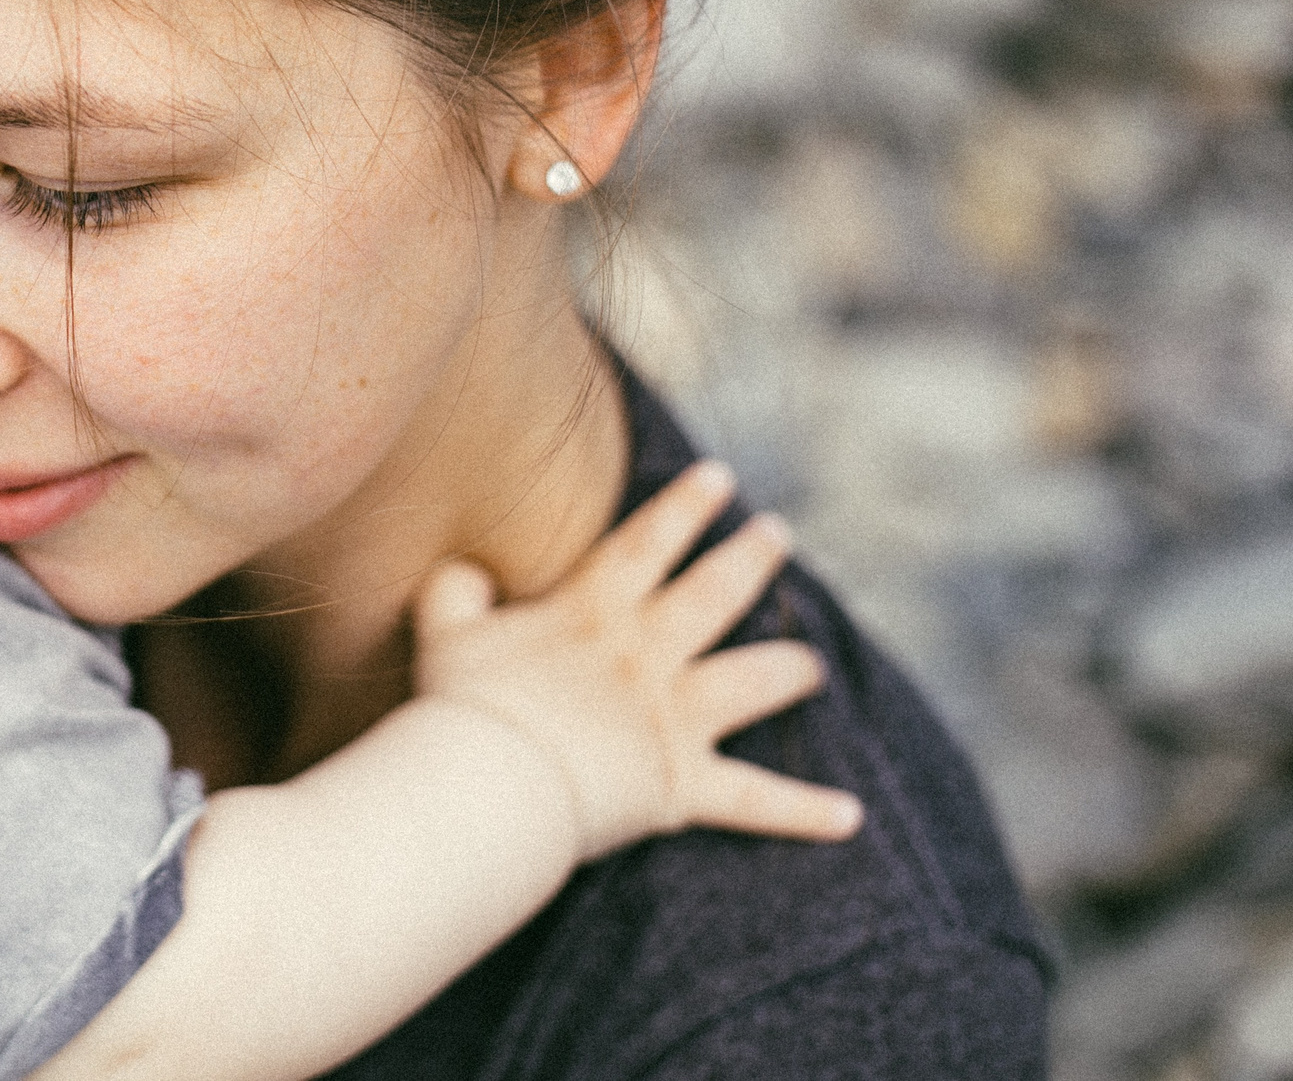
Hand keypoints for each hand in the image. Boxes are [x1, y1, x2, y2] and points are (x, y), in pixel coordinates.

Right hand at [410, 460, 862, 862]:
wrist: (488, 781)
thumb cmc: (461, 708)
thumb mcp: (443, 634)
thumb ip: (454, 592)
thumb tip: (463, 571)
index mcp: (591, 612)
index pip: (647, 542)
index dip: (686, 507)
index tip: (721, 477)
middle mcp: (646, 654)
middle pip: (715, 594)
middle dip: (752, 558)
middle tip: (780, 533)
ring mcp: (673, 718)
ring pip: (754, 681)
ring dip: (790, 670)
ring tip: (811, 663)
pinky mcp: (684, 784)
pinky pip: (757, 799)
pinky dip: (805, 810)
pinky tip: (849, 814)